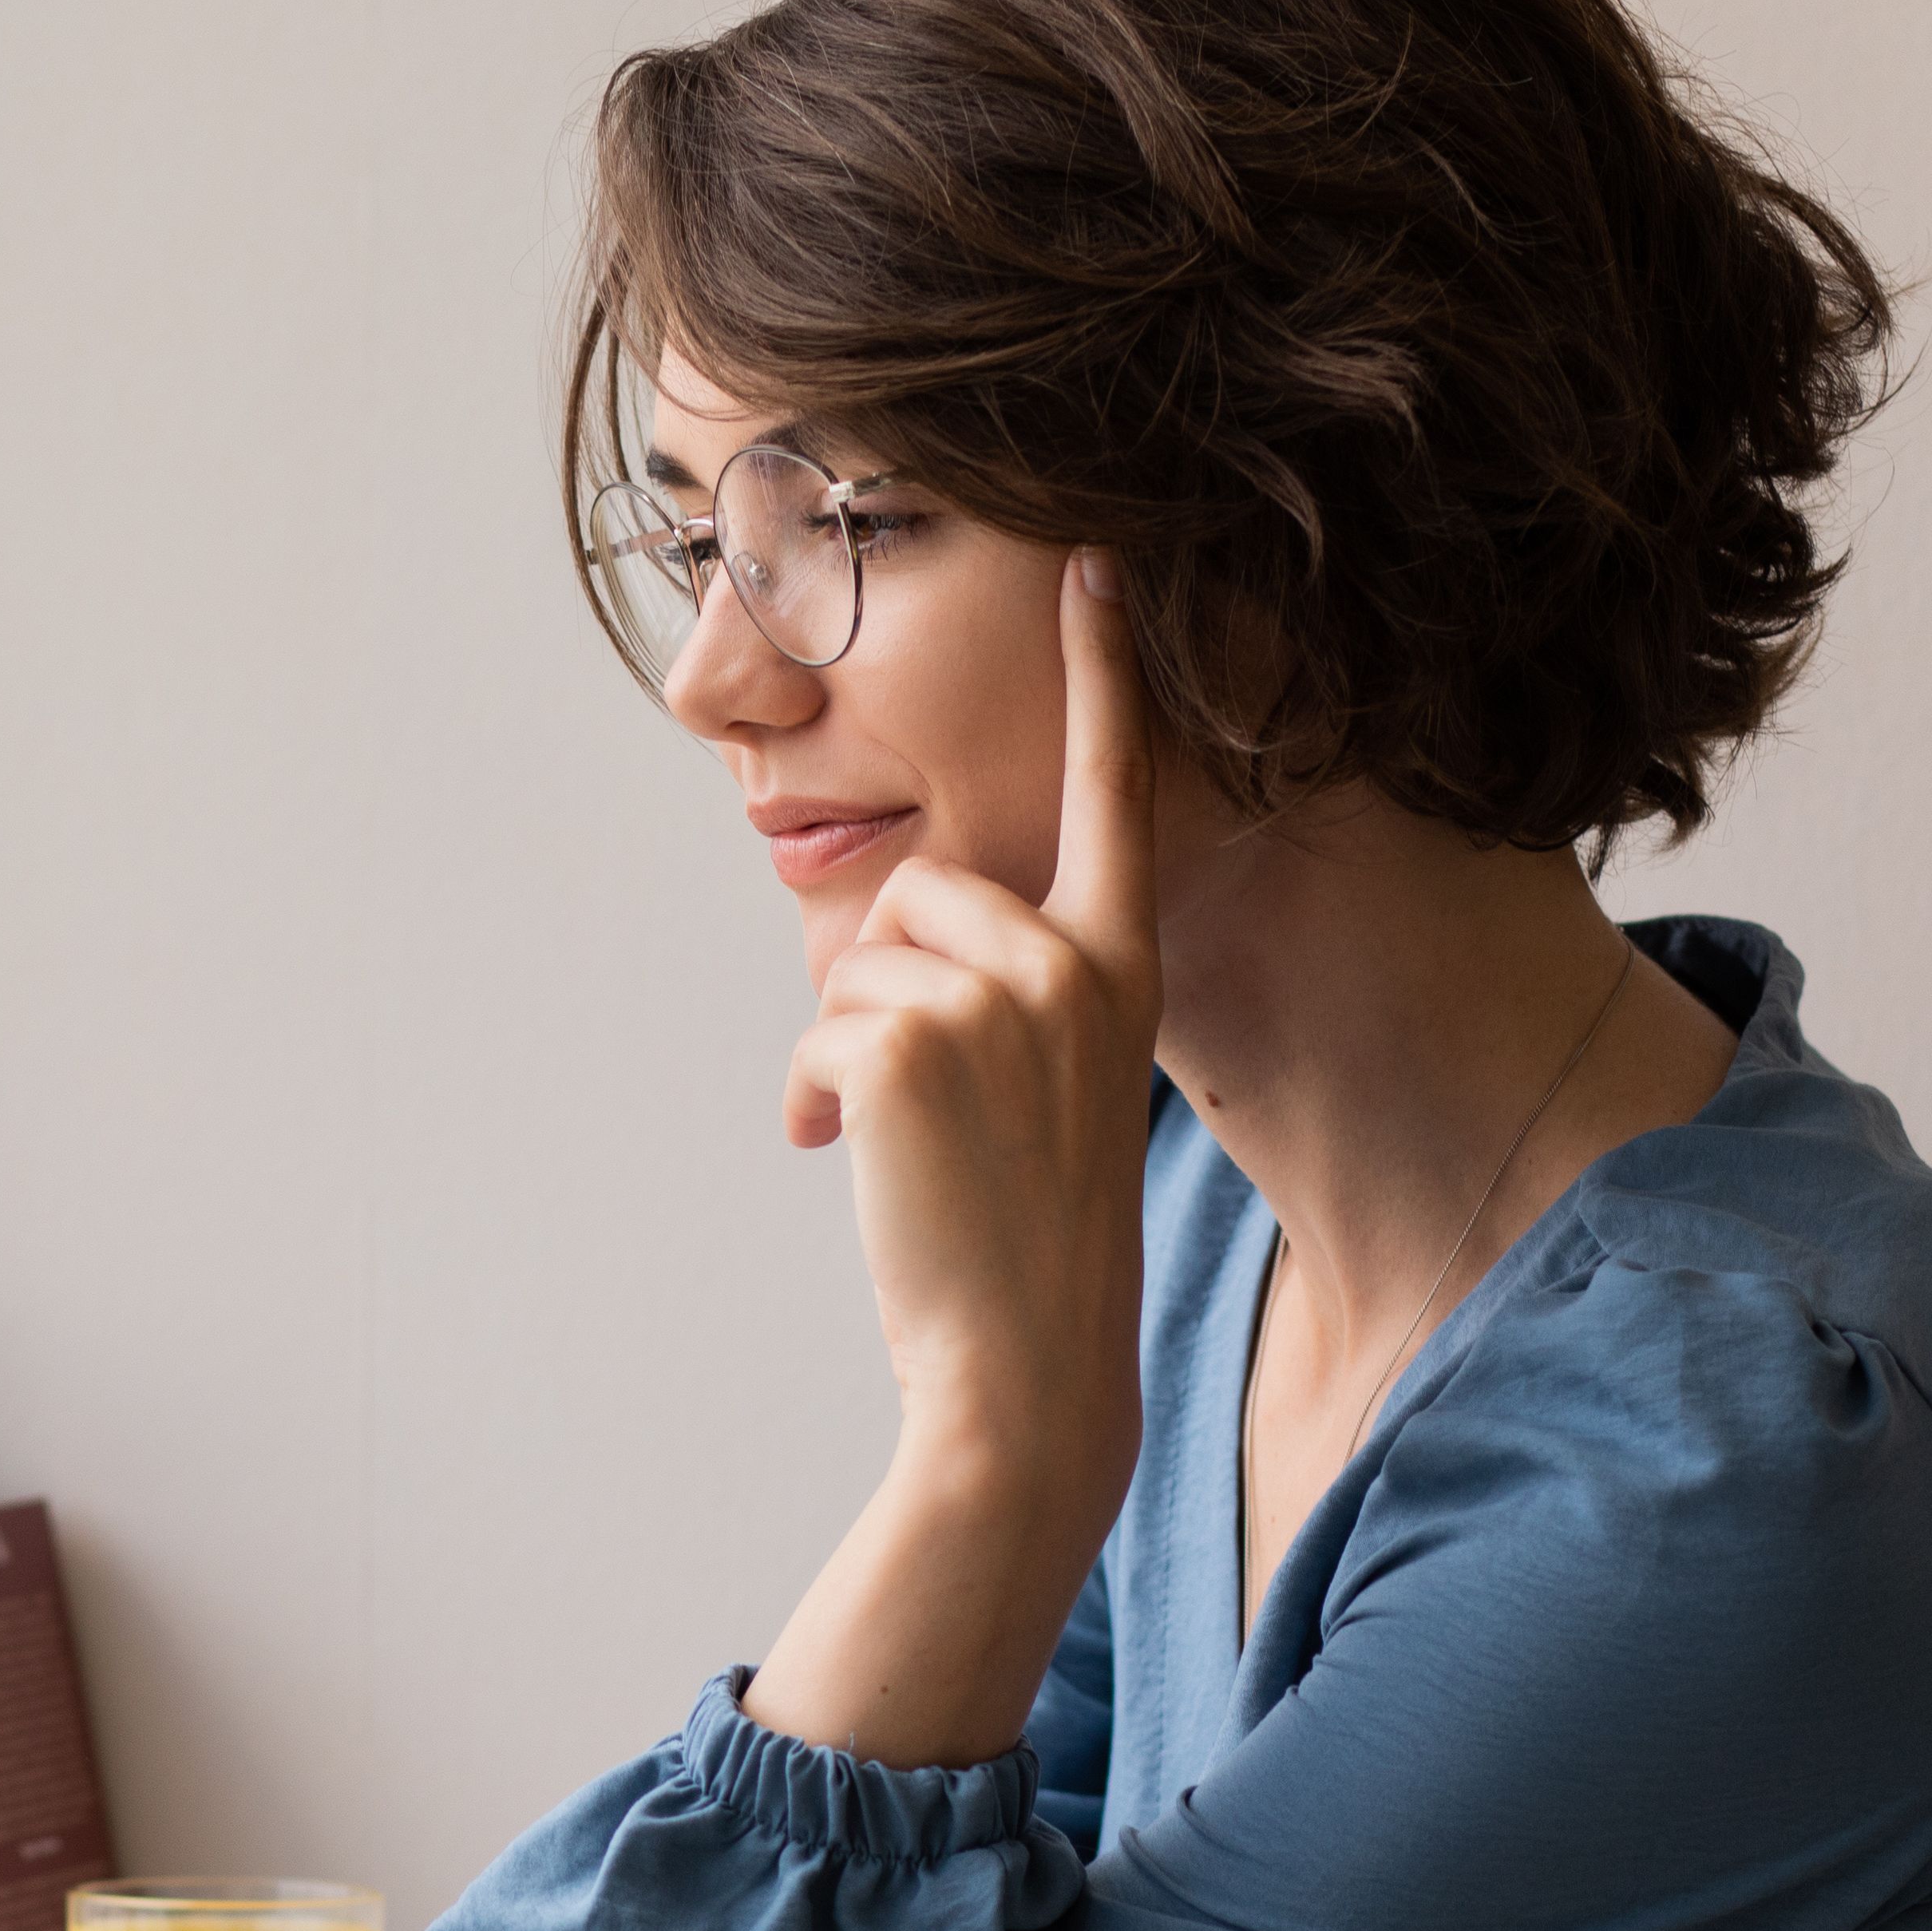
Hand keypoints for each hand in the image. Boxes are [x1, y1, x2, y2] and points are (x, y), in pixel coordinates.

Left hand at [753, 551, 1158, 1766]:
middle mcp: (1076, 964)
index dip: (1103, 676)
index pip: (1116, 792)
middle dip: (884, 985)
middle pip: (926, 887)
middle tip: (909, 1102)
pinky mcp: (912, 1043)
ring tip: (888, 1146)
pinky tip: (839, 1159)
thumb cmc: (1033, 1235)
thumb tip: (903, 943)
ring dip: (844, 1048)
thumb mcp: (1059, 1086)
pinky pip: (819, 1022)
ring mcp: (998, 1000)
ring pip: (863, 957)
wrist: (1028, 1366)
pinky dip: (809, 1093)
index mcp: (1122, 963)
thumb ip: (1019, 990)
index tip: (1092, 564)